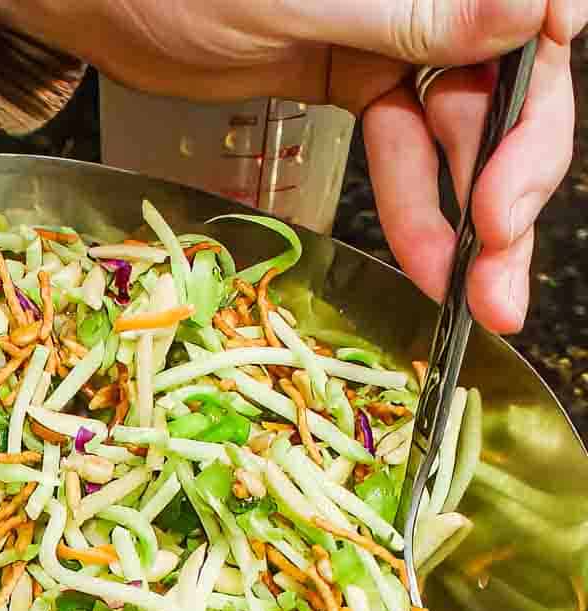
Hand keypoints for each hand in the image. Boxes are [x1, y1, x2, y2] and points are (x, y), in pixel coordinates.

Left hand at [0, 0, 584, 332]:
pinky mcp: (356, 79)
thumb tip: (539, 9)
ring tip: (480, 296)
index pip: (534, 13)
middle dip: (511, 180)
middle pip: (506, 87)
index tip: (521, 166)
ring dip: (469, 220)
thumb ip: (415, 12)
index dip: (540, 93)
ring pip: (459, 133)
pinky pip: (404, 150)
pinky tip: (431, 264)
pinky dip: (418, 210)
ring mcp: (396, 35)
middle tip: (503, 257)